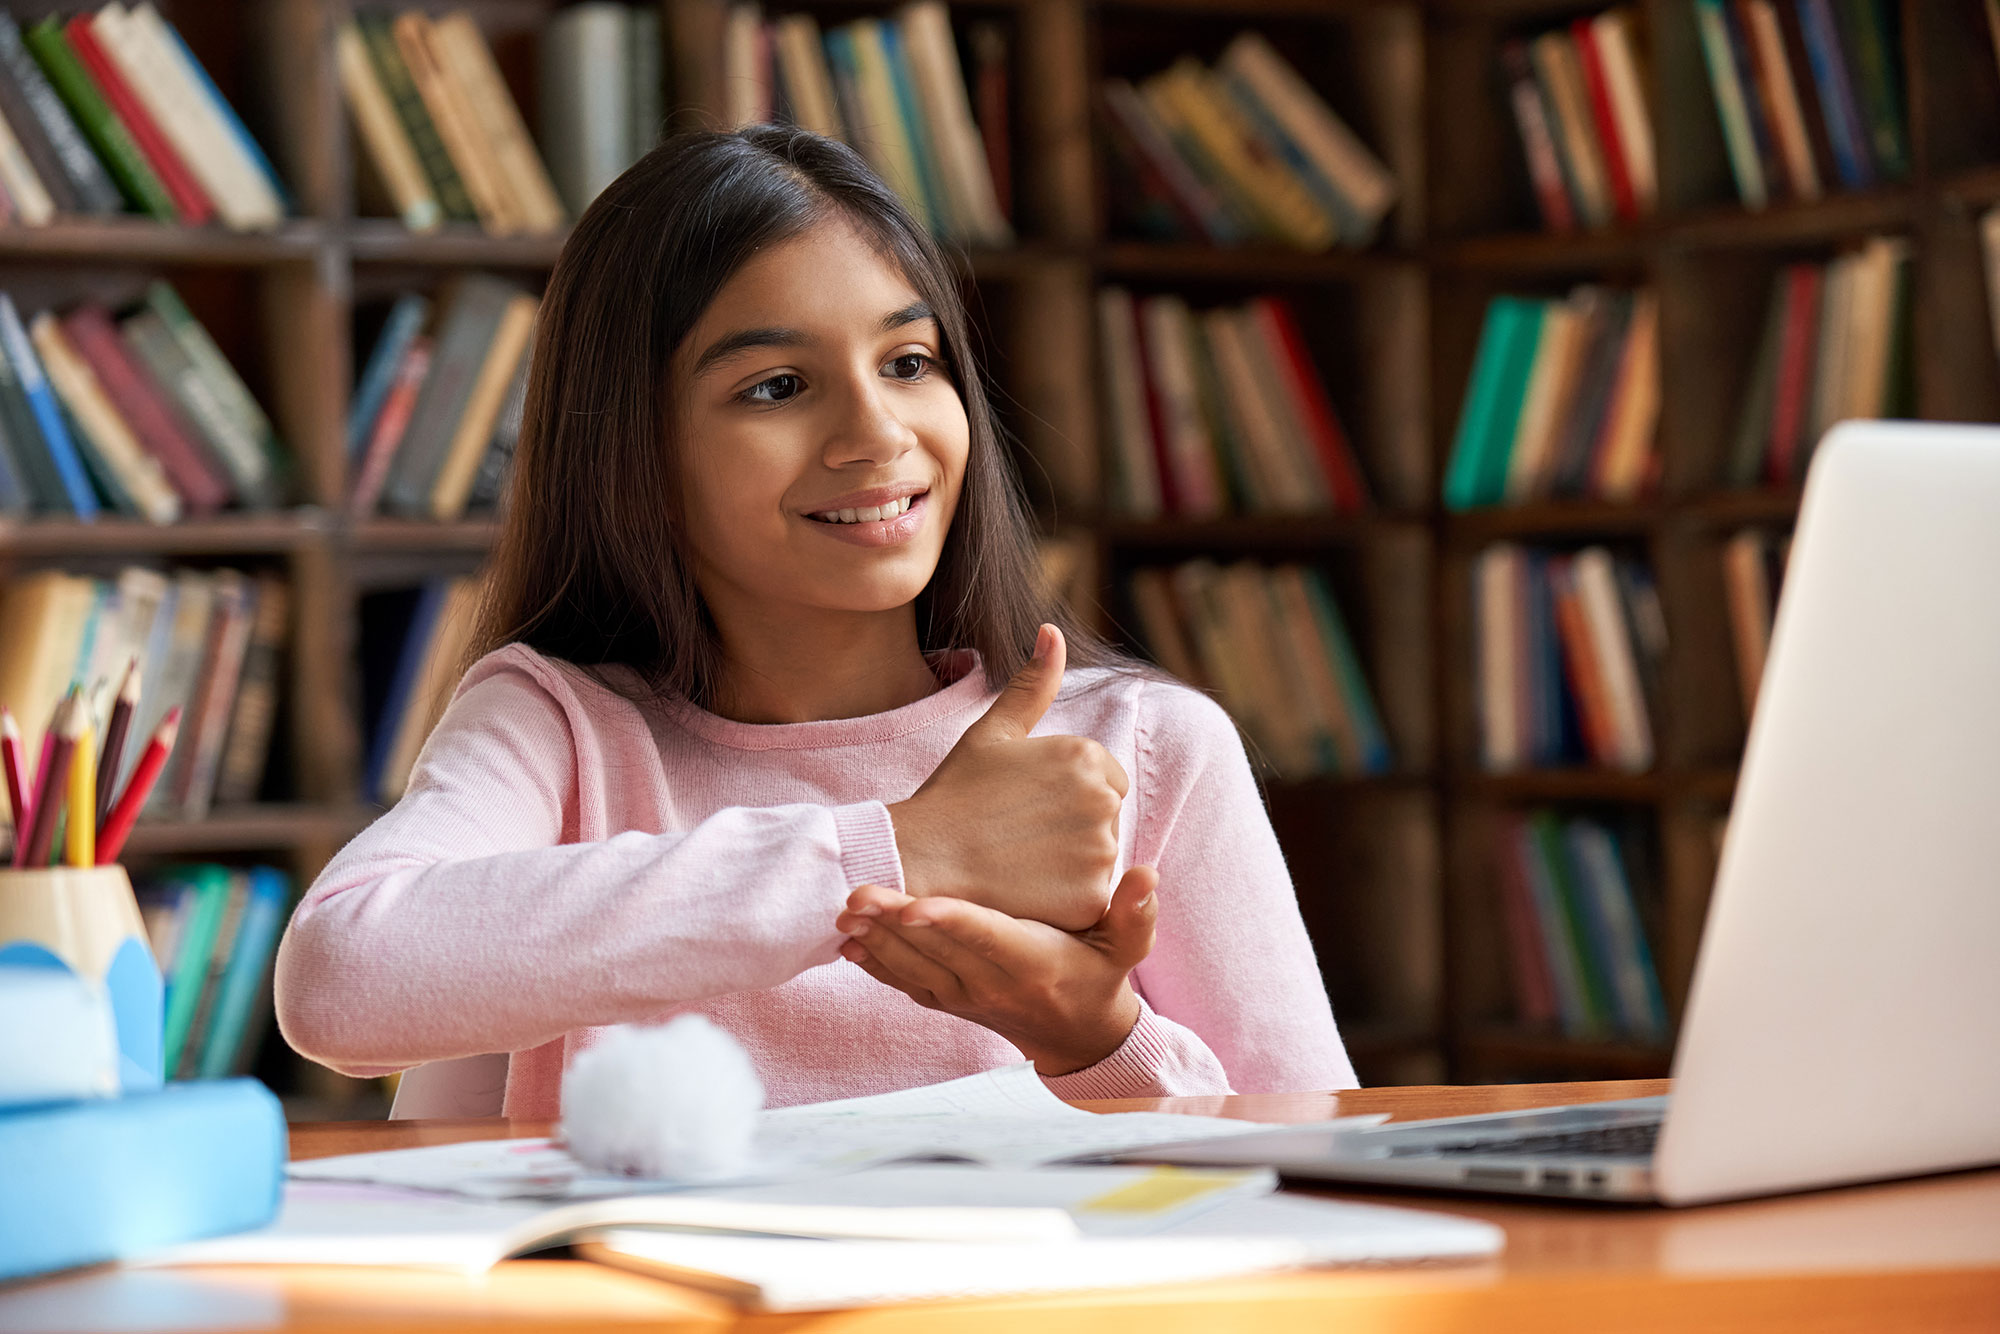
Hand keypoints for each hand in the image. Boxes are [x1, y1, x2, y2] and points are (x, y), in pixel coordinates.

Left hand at [834, 865, 1159, 1075]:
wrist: (1076, 1036)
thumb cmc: (1101, 976)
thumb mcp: (1128, 947)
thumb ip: (1134, 912)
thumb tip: (1146, 874)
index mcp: (1032, 963)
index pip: (986, 938)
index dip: (950, 921)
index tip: (915, 906)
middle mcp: (991, 984)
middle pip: (936, 950)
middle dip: (893, 923)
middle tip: (856, 894)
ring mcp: (965, 997)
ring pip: (912, 968)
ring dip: (876, 941)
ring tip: (844, 911)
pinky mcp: (947, 1002)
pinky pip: (906, 984)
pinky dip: (876, 965)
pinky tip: (849, 942)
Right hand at [888, 625, 1127, 930]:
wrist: (920, 858)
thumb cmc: (954, 794)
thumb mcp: (993, 732)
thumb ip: (1033, 684)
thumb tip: (1052, 631)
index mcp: (1087, 756)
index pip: (1105, 779)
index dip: (1064, 795)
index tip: (1025, 805)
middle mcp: (1103, 800)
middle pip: (1105, 819)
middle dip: (1071, 828)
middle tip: (1018, 834)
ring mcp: (1099, 853)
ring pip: (1099, 860)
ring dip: (1069, 864)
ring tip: (1018, 861)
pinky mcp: (1088, 900)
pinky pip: (1090, 899)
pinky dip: (1064, 900)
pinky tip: (1025, 891)